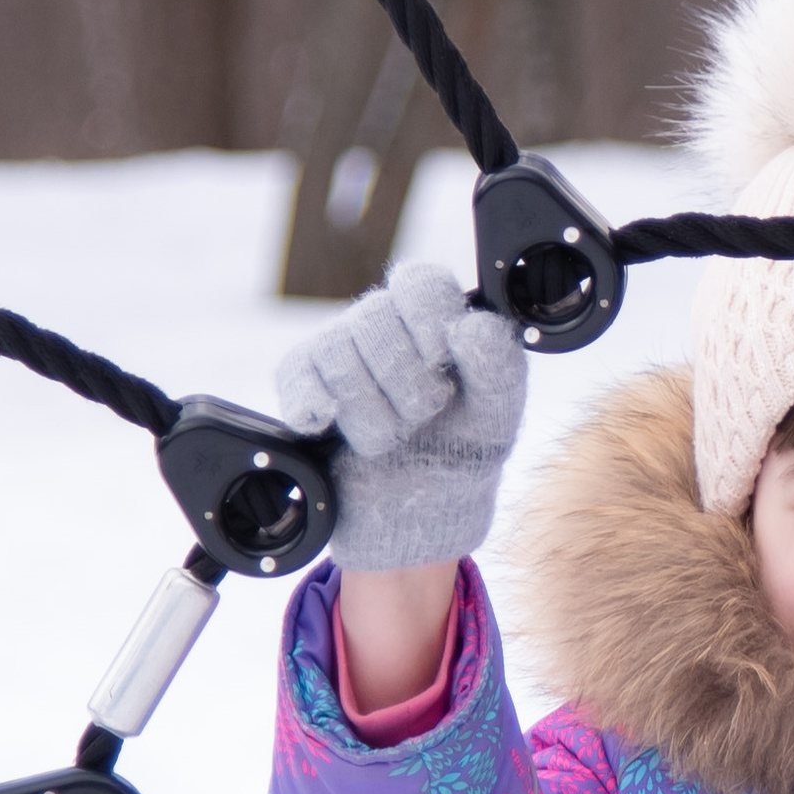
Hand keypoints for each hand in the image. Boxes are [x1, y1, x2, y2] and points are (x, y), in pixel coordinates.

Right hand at [274, 261, 527, 571]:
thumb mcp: (498, 412)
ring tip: (391, 437)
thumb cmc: (462, 448)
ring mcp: (338, 348)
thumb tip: (470, 326)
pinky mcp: (301, 381)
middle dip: (406, 383)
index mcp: (434, 317)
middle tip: (424, 415)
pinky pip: (296, 375)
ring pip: (336, 351)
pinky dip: (313, 405)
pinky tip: (330, 425)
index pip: (421, 282)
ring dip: (371, 412)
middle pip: (375, 317)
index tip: (442, 364)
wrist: (418, 511)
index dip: (429, 320)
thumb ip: (498, 364)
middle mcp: (383, 322)